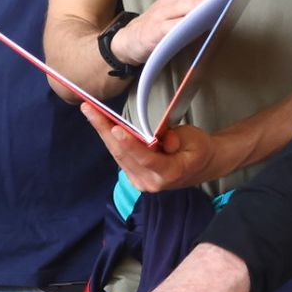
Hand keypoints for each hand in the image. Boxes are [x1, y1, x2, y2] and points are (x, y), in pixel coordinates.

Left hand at [80, 105, 247, 191]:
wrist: (203, 166)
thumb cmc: (199, 150)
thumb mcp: (193, 139)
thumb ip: (175, 138)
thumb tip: (160, 138)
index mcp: (169, 173)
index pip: (145, 157)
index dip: (129, 143)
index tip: (115, 128)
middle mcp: (150, 181)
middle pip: (123, 154)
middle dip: (104, 130)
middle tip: (89, 109)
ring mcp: (140, 181)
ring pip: (117, 154)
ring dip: (102, 132)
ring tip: (90, 111)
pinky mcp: (134, 176)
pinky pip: (119, 156)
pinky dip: (110, 139)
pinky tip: (100, 123)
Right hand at [110, 0, 236, 65]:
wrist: (131, 39)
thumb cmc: (163, 25)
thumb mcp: (181, 13)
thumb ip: (201, 9)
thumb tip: (230, 7)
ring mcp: (162, 12)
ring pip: (186, 5)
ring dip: (204, 3)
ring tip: (221, 2)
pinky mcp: (156, 29)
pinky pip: (172, 25)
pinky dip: (186, 23)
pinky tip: (199, 23)